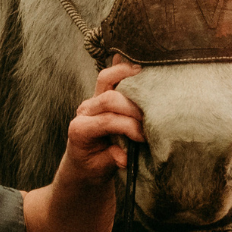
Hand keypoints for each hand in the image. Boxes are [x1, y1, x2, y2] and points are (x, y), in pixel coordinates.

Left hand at [63, 60, 144, 182]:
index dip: (129, 127)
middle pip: (110, 98)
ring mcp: (92, 100)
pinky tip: (137, 62)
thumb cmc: (93, 167)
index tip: (144, 138)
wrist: (83, 164)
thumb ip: (113, 159)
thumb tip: (125, 157)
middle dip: (133, 107)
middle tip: (150, 119)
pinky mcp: (101, 94)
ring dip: (127, 76)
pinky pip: (111, 76)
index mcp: (81, 129)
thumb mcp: (101, 168)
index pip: (108, 121)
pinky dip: (122, 68)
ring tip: (147, 76)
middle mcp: (84, 110)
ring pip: (107, 78)